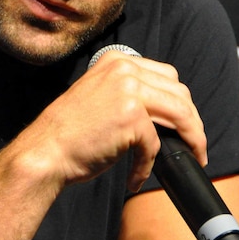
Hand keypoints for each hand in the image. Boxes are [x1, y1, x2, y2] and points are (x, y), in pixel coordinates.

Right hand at [15, 50, 206, 192]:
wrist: (44, 152)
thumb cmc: (68, 133)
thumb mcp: (99, 96)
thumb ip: (128, 92)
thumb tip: (167, 111)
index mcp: (117, 60)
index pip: (167, 75)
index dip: (182, 102)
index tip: (187, 124)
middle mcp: (124, 69)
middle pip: (179, 93)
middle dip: (193, 122)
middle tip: (195, 146)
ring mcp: (128, 90)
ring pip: (181, 114)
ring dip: (191, 140)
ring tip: (190, 158)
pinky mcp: (131, 117)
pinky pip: (156, 145)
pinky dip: (148, 166)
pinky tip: (136, 178)